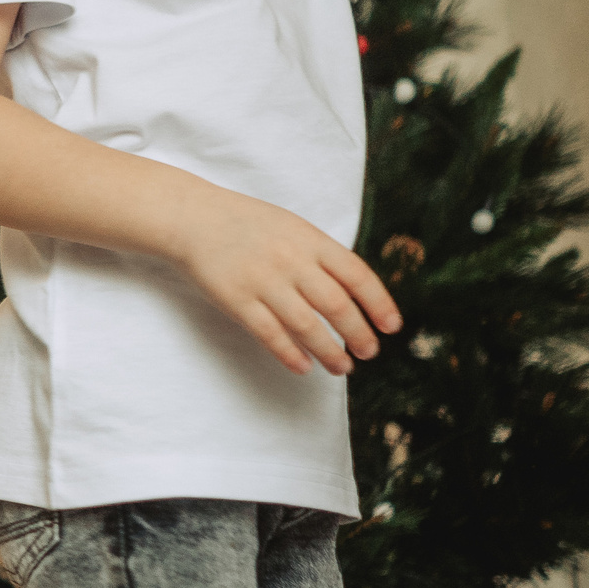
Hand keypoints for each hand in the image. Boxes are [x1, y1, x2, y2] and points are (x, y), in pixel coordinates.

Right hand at [170, 191, 400, 374]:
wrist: (196, 219)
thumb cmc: (250, 225)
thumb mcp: (294, 229)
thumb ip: (322, 256)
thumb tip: (353, 294)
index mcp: (311, 241)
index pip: (357, 275)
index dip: (379, 303)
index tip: (392, 327)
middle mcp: (292, 261)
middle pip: (336, 304)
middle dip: (358, 333)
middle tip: (369, 353)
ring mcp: (264, 282)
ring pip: (306, 325)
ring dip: (329, 351)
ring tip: (342, 368)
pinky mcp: (237, 300)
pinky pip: (270, 334)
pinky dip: (290, 354)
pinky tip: (304, 367)